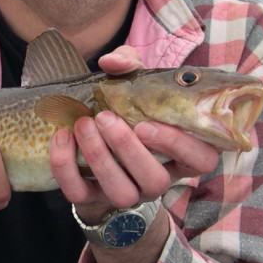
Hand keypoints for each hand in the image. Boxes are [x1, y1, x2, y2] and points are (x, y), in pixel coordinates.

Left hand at [49, 46, 221, 223]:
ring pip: (121, 192)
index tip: (146, 124)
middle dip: (128, 148)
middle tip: (105, 117)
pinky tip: (62, 137)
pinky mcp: (92, 200)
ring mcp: (127, 194)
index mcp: (181, 155)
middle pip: (155, 180)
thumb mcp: (137, 85)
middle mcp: (158, 180)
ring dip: (99, 158)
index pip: (201, 160)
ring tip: (84, 124)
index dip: (178, 145)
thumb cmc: (130, 112)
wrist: (98, 141)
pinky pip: (80, 193)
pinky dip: (66, 166)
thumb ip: (130, 66)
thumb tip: (111, 62)